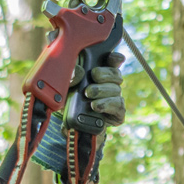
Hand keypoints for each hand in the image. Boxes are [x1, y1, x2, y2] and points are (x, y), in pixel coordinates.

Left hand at [33, 55, 124, 179]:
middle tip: (93, 75)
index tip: (114, 58)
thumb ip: (69, 74)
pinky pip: (118, 106)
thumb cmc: (69, 99)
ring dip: (102, 90)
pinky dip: (107, 105)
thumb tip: (77, 72)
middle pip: (116, 74)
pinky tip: (96, 106)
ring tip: (89, 94)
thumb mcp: (64, 85)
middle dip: (105, 74)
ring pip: (116, 90)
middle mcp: (110, 85)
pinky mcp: (117, 114)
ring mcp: (115, 99)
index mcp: (100, 72)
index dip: (115, 58)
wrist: (70, 125)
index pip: (113, 61)